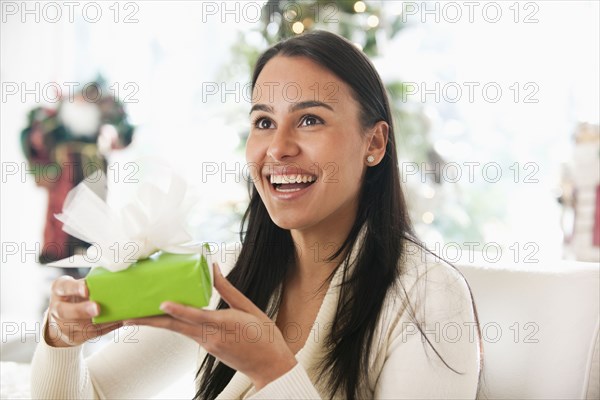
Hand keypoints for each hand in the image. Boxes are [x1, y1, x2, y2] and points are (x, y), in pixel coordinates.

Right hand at [46, 275, 121, 346]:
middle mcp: (58, 308)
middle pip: (64, 311)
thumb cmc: (76, 296)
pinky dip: (109, 327)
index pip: (64, 287)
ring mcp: (64, 326)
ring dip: (101, 322)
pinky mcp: (75, 337)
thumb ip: (92, 282)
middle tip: (97, 308)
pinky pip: (93, 334)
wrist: (63, 320)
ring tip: (117, 316)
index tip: (87, 289)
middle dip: (82, 310)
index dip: (75, 288)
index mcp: (60, 290)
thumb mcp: (77, 285)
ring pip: (80, 327)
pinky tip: (120, 320)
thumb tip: (117, 278)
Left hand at [126, 263, 297, 389]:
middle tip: (127, 317)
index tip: (162, 304)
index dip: (179, 310)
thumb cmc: (264, 335)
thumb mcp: (249, 307)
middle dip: (150, 322)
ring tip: (137, 315)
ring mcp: (207, 344)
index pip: (197, 316)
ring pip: (178, 331)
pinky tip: (165, 317)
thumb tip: (213, 268)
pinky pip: (187, 334)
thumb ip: (228, 289)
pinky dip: (173, 325)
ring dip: (158, 323)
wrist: (270, 365)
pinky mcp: (207, 348)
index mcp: (225, 324)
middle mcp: (211, 337)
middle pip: (176, 328)